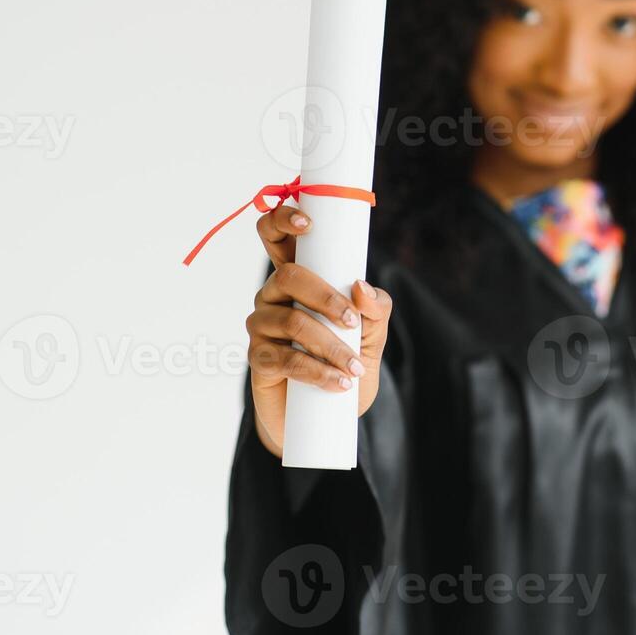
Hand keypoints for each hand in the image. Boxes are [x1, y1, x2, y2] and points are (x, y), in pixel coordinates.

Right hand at [245, 204, 393, 457]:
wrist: (329, 414)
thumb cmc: (350, 359)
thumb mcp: (374, 333)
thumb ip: (376, 308)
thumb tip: (361, 288)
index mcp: (301, 276)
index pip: (277, 236)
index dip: (283, 220)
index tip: (307, 222)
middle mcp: (275, 294)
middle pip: (288, 275)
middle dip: (325, 296)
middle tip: (352, 321)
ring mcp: (262, 325)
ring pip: (292, 321)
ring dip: (330, 345)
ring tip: (354, 367)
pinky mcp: (258, 358)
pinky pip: (285, 358)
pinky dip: (317, 371)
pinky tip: (338, 382)